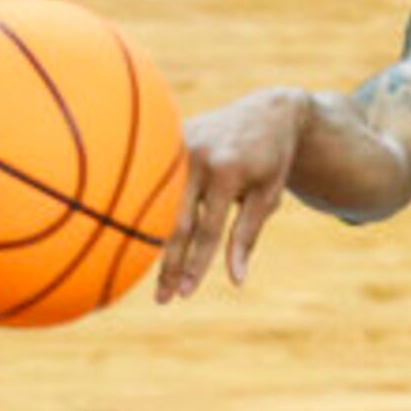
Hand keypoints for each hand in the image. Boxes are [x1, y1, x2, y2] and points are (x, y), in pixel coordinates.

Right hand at [155, 88, 307, 302]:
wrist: (268, 111)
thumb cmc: (271, 159)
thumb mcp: (267, 196)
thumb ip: (247, 235)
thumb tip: (236, 280)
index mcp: (226, 171)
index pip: (206, 229)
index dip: (197, 263)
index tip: (186, 293)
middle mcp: (197, 157)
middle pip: (177, 222)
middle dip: (170, 264)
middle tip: (163, 299)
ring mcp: (179, 146)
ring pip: (161, 205)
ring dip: (154, 242)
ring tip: (146, 276)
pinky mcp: (170, 141)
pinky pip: (158, 184)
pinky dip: (151, 212)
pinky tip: (138, 237)